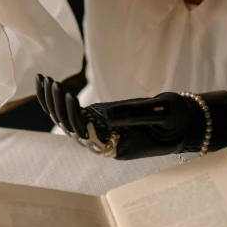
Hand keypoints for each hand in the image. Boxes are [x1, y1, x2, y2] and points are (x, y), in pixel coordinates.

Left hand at [35, 74, 193, 159]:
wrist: (185, 123)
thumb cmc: (177, 119)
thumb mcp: (162, 112)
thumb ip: (136, 114)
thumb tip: (105, 115)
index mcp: (119, 147)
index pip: (88, 135)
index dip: (74, 118)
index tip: (67, 95)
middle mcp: (105, 142)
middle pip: (72, 129)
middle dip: (57, 107)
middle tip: (50, 82)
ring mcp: (101, 130)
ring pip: (68, 121)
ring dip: (52, 101)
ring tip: (41, 78)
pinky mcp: (100, 119)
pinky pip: (72, 112)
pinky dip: (58, 98)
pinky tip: (47, 82)